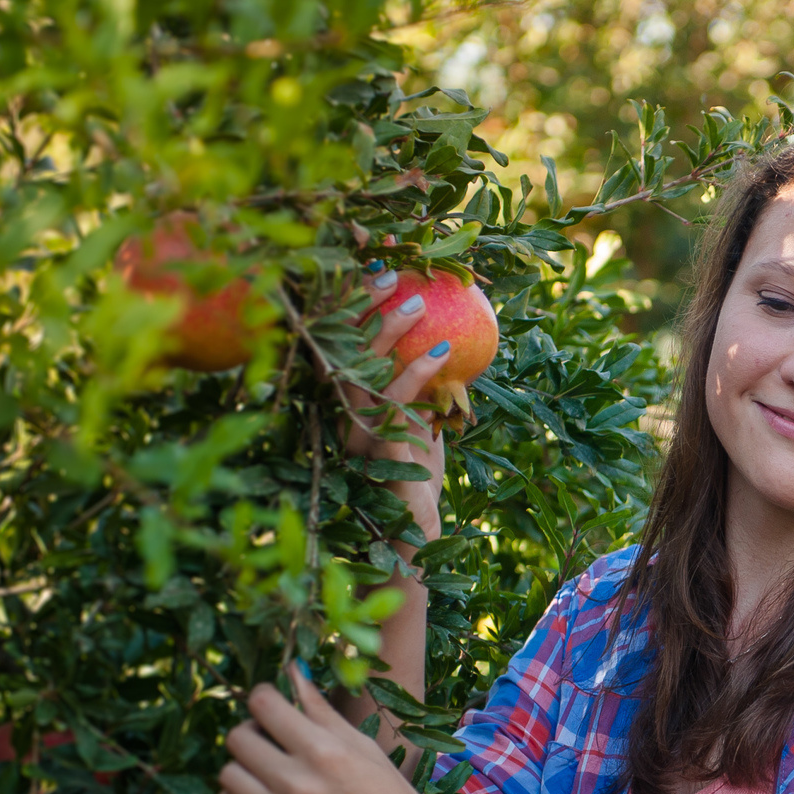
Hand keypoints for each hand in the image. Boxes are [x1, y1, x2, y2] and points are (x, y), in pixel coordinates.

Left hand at [218, 665, 448, 793]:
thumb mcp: (367, 753)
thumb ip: (324, 713)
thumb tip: (293, 672)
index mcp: (326, 752)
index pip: (263, 703)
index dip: (264, 698)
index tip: (272, 706)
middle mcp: (300, 783)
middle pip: (239, 738)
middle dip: (252, 733)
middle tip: (270, 743)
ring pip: (229, 776)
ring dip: (243, 770)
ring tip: (266, 776)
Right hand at [343, 268, 449, 536]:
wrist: (411, 542)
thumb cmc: (417, 478)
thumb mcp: (424, 420)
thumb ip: (426, 384)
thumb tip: (453, 335)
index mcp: (346, 395)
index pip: (343, 333)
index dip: (353, 293)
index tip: (372, 251)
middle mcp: (340, 410)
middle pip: (340, 343)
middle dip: (359, 301)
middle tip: (388, 267)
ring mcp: (352, 431)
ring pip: (361, 369)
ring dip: (388, 332)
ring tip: (419, 301)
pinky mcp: (373, 453)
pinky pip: (392, 407)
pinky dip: (417, 377)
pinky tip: (443, 356)